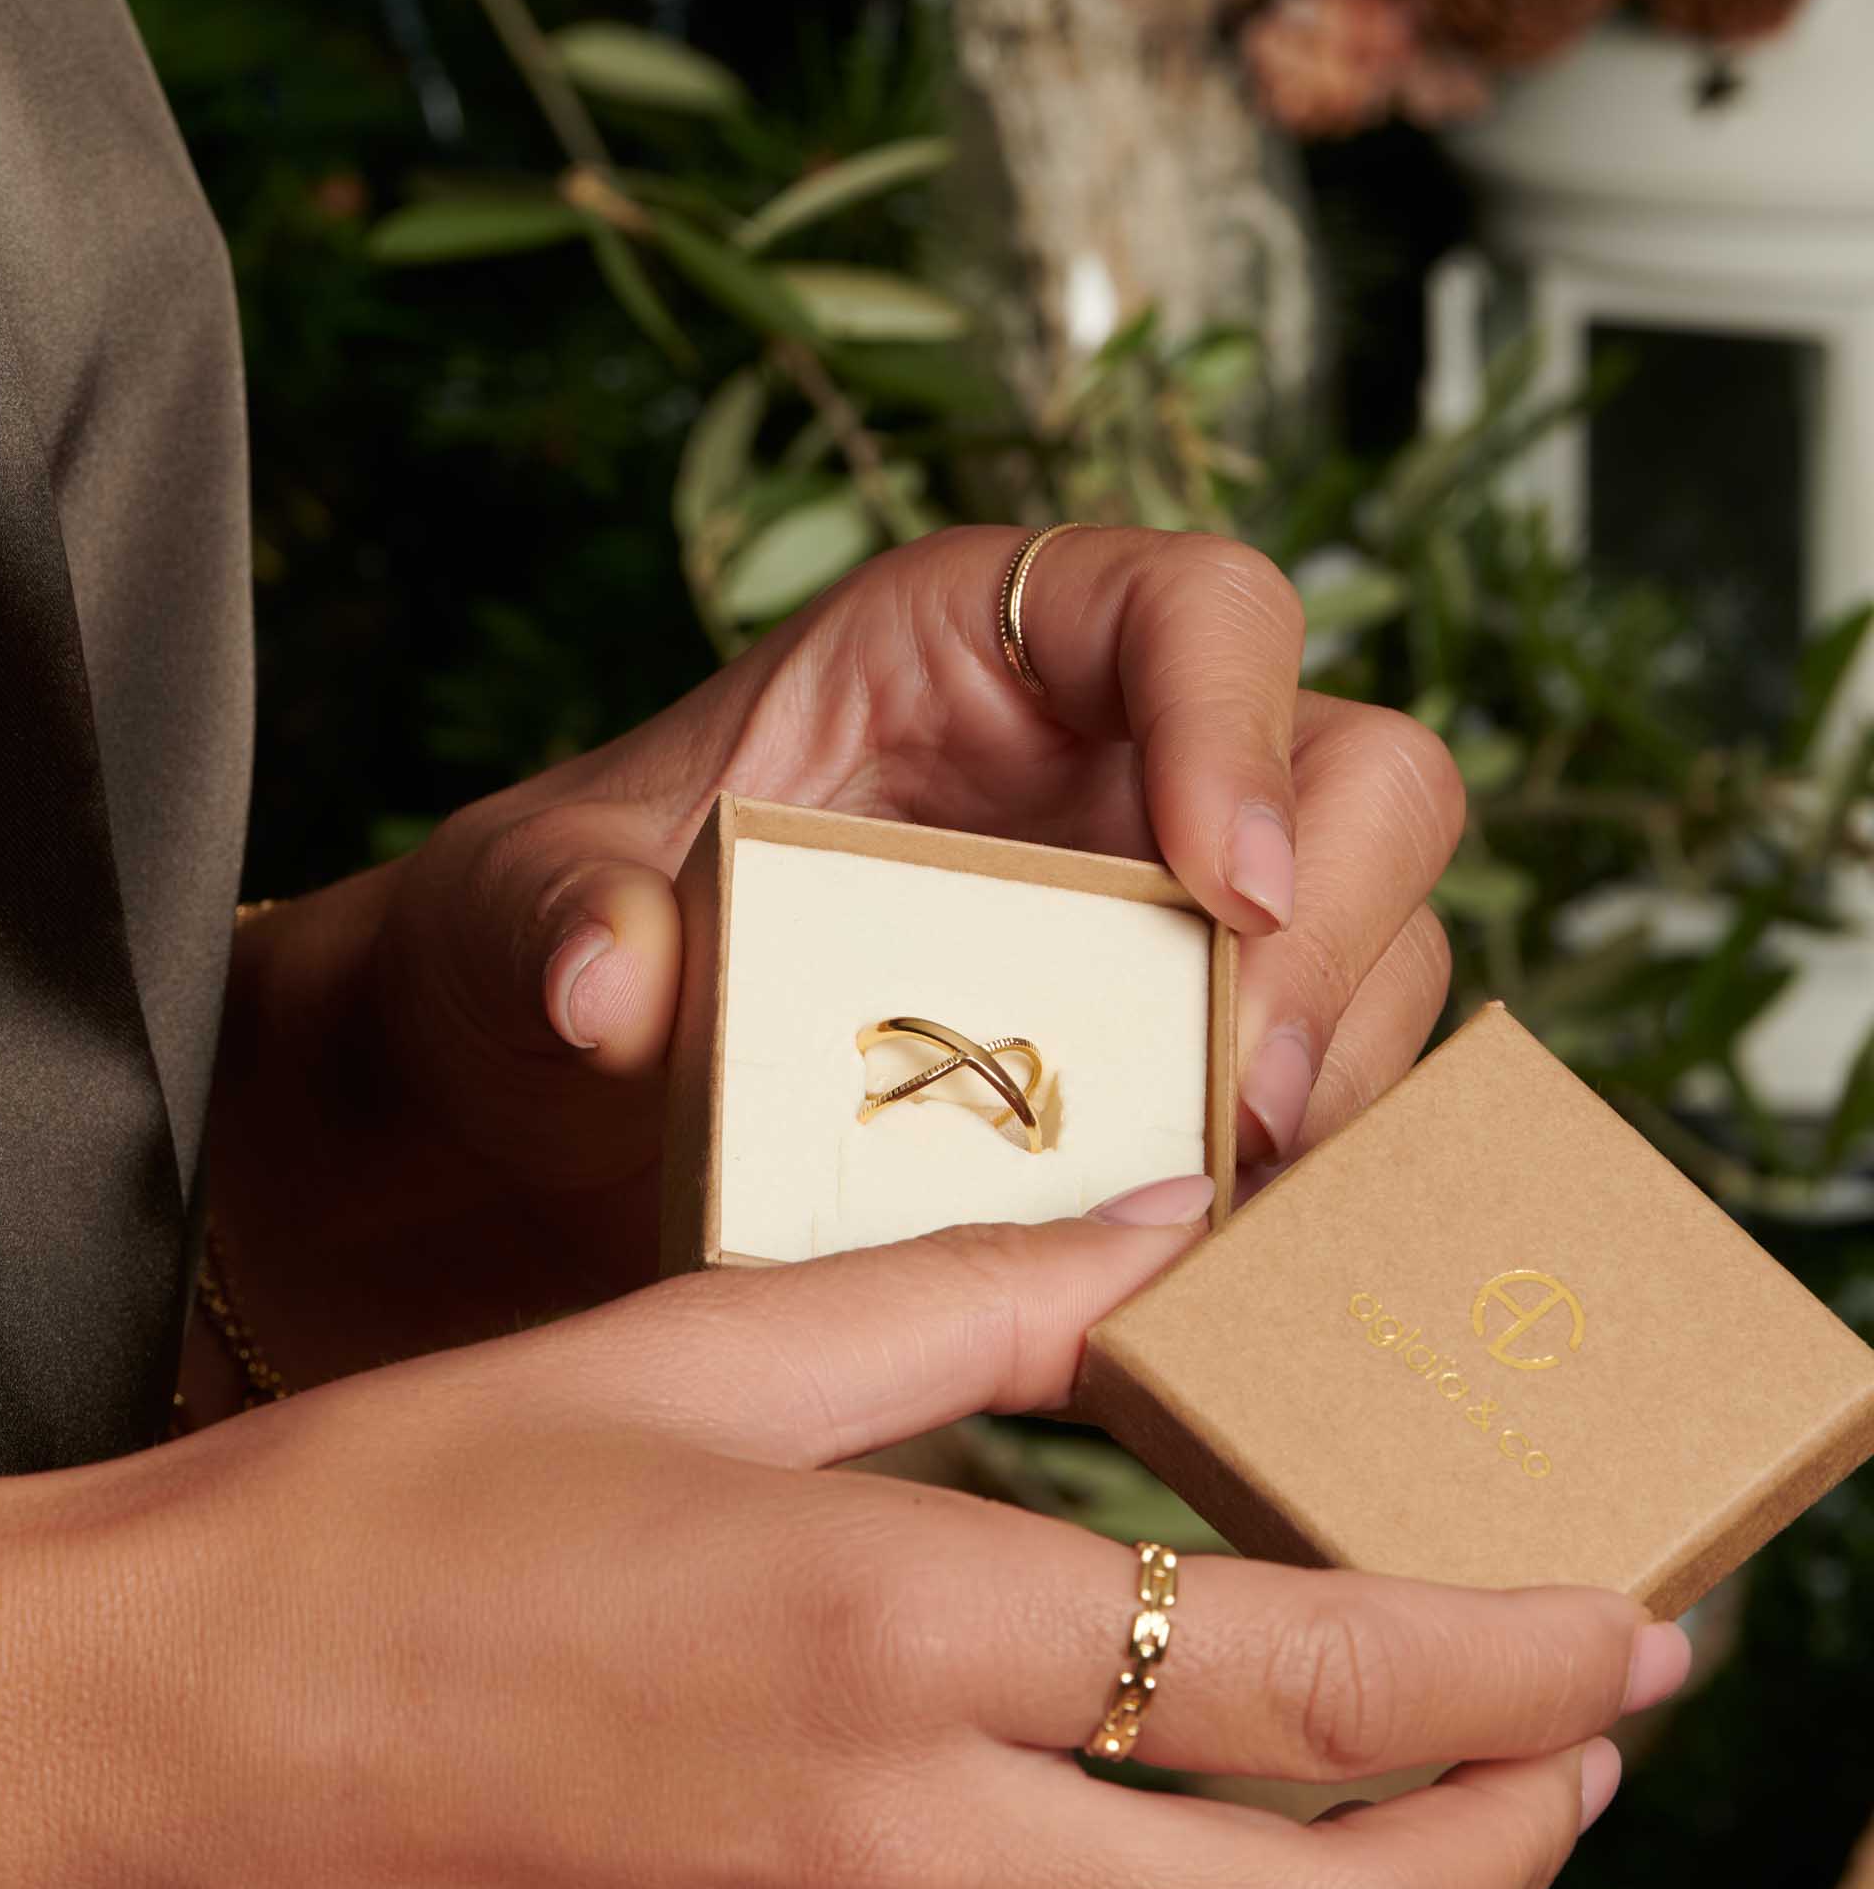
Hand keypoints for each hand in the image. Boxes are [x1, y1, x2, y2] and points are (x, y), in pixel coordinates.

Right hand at [38, 1217, 1673, 1888]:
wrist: (110, 1769)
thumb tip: (1182, 1212)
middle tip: (1563, 1778)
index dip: (1534, 1669)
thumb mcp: (666, 1353)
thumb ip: (966, 1292)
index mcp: (888, 1620)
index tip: (1640, 1643)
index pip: (1327, 1676)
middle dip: (1511, 1854)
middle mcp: (890, 1864)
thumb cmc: (361, 1529)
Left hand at [209, 523, 1463, 1381]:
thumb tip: (610, 980)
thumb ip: (552, 920)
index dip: (1243, 724)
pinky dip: (1293, 1198)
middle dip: (1335, 941)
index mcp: (981, 642)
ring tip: (1216, 1219)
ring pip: (1375, 963)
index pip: (1200, 608)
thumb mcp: (514, 913)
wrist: (537, 1112)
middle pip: (1364, 784)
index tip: (1218, 883)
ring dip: (1330, 1093)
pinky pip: (1316, 1119)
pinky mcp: (1174, 1079)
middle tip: (1245, 1104)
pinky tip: (1207, 1280)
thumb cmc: (546, 944)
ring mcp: (1169, 927)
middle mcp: (1116, 765)